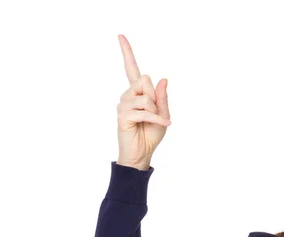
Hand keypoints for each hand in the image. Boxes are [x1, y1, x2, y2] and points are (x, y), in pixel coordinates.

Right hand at [116, 34, 170, 169]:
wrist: (142, 154)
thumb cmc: (151, 135)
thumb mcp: (163, 114)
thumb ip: (162, 98)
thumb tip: (162, 78)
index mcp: (137, 93)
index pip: (131, 69)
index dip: (127, 52)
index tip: (120, 35)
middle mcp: (127, 96)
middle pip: (144, 79)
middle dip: (155, 97)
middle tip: (156, 114)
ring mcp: (123, 105)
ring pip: (145, 96)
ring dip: (156, 110)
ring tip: (155, 122)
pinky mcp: (122, 115)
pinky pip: (145, 110)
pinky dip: (157, 118)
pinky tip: (163, 125)